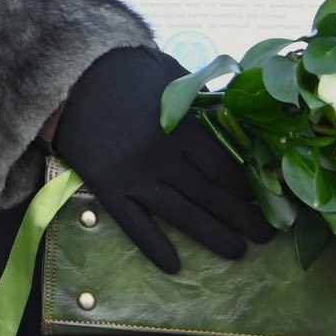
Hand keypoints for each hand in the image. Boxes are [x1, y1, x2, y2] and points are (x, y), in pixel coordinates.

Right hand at [52, 46, 271, 274]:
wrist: (69, 77)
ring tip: (237, 252)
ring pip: (180, 215)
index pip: (223, 167)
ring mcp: (134, 176)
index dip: (247, 186)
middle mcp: (162, 157)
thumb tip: (234, 116)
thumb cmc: (123, 70)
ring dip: (212, 236)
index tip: (265, 198)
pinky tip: (174, 266)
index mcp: (181, 126)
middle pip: (210, 195)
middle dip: (241, 218)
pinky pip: (134, 224)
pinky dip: (154, 246)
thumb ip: (198, 97)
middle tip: (266, 236)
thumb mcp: (168, 72)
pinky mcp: (108, 188)